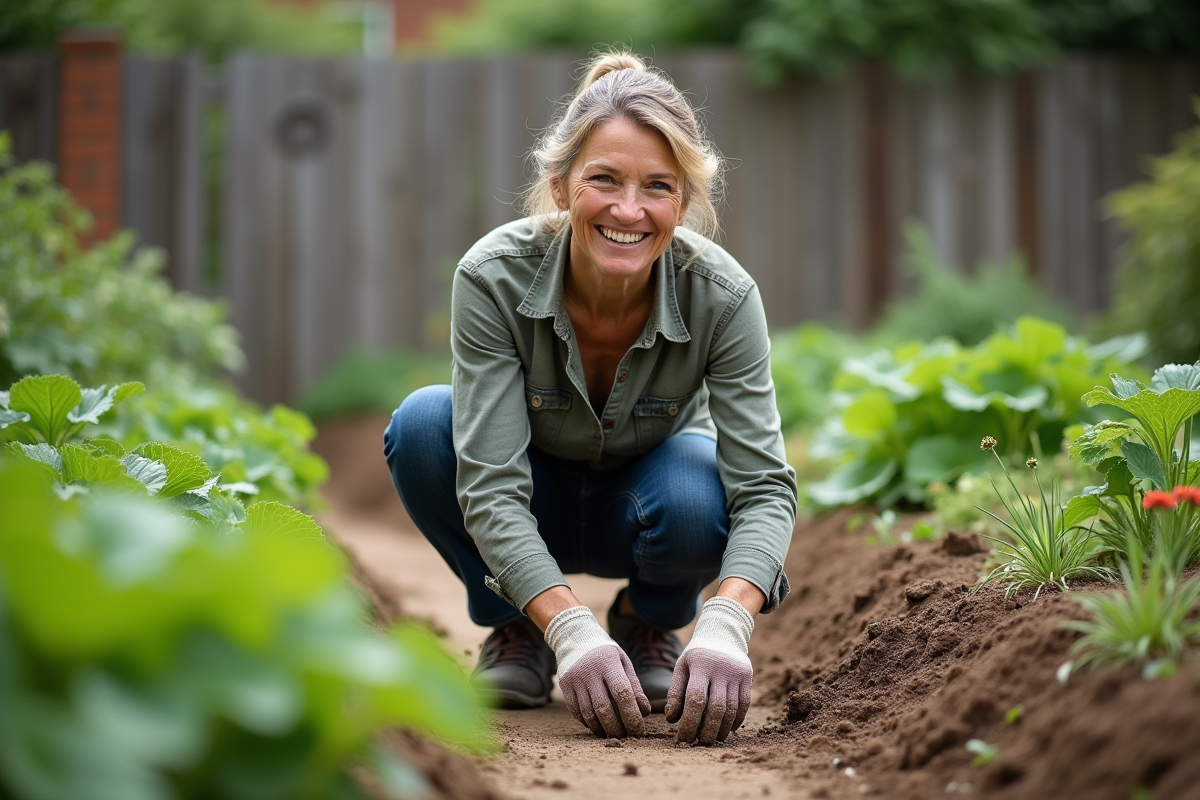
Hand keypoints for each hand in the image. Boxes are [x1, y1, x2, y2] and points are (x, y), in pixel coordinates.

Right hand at [544, 606, 650, 737]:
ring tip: (613, 735)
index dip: (632, 715)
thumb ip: (634, 686)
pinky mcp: (564, 685)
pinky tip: (598, 726)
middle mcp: (589, 670)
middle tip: (627, 737)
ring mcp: (575, 678)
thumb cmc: (606, 654)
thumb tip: (644, 712)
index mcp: (608, 662)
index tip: (639, 730)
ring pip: (589, 713)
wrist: (575, 637)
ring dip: (602, 729)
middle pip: (604, 708)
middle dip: (617, 727)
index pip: (622, 693)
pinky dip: (588, 723)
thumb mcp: (624, 663)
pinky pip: (576, 711)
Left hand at [665, 596, 753, 744]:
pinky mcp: (748, 677)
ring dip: (722, 729)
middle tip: (699, 743)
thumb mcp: (682, 667)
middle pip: (716, 708)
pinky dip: (736, 721)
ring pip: (732, 709)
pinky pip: (744, 705)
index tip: (683, 738)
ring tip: (712, 739)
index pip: (696, 699)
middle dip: (707, 730)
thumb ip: (675, 692)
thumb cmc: (697, 655)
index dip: (689, 722)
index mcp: (701, 664)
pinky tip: (727, 729)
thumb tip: (672, 719)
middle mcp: (721, 668)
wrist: (723, 633)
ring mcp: (737, 672)